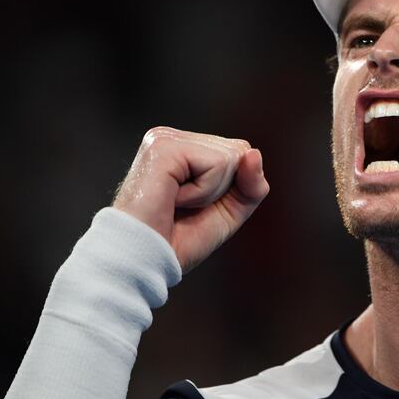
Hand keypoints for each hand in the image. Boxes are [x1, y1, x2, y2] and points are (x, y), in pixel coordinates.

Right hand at [112, 126, 269, 272]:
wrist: (144, 261)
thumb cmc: (179, 239)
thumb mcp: (230, 211)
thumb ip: (252, 184)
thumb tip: (253, 152)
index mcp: (185, 147)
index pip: (240, 152)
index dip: (233, 187)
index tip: (196, 206)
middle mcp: (173, 137)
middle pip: (239, 151)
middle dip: (222, 189)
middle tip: (185, 207)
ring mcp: (165, 138)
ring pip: (231, 157)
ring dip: (211, 192)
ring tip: (176, 203)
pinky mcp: (163, 147)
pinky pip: (217, 164)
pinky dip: (203, 192)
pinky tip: (173, 199)